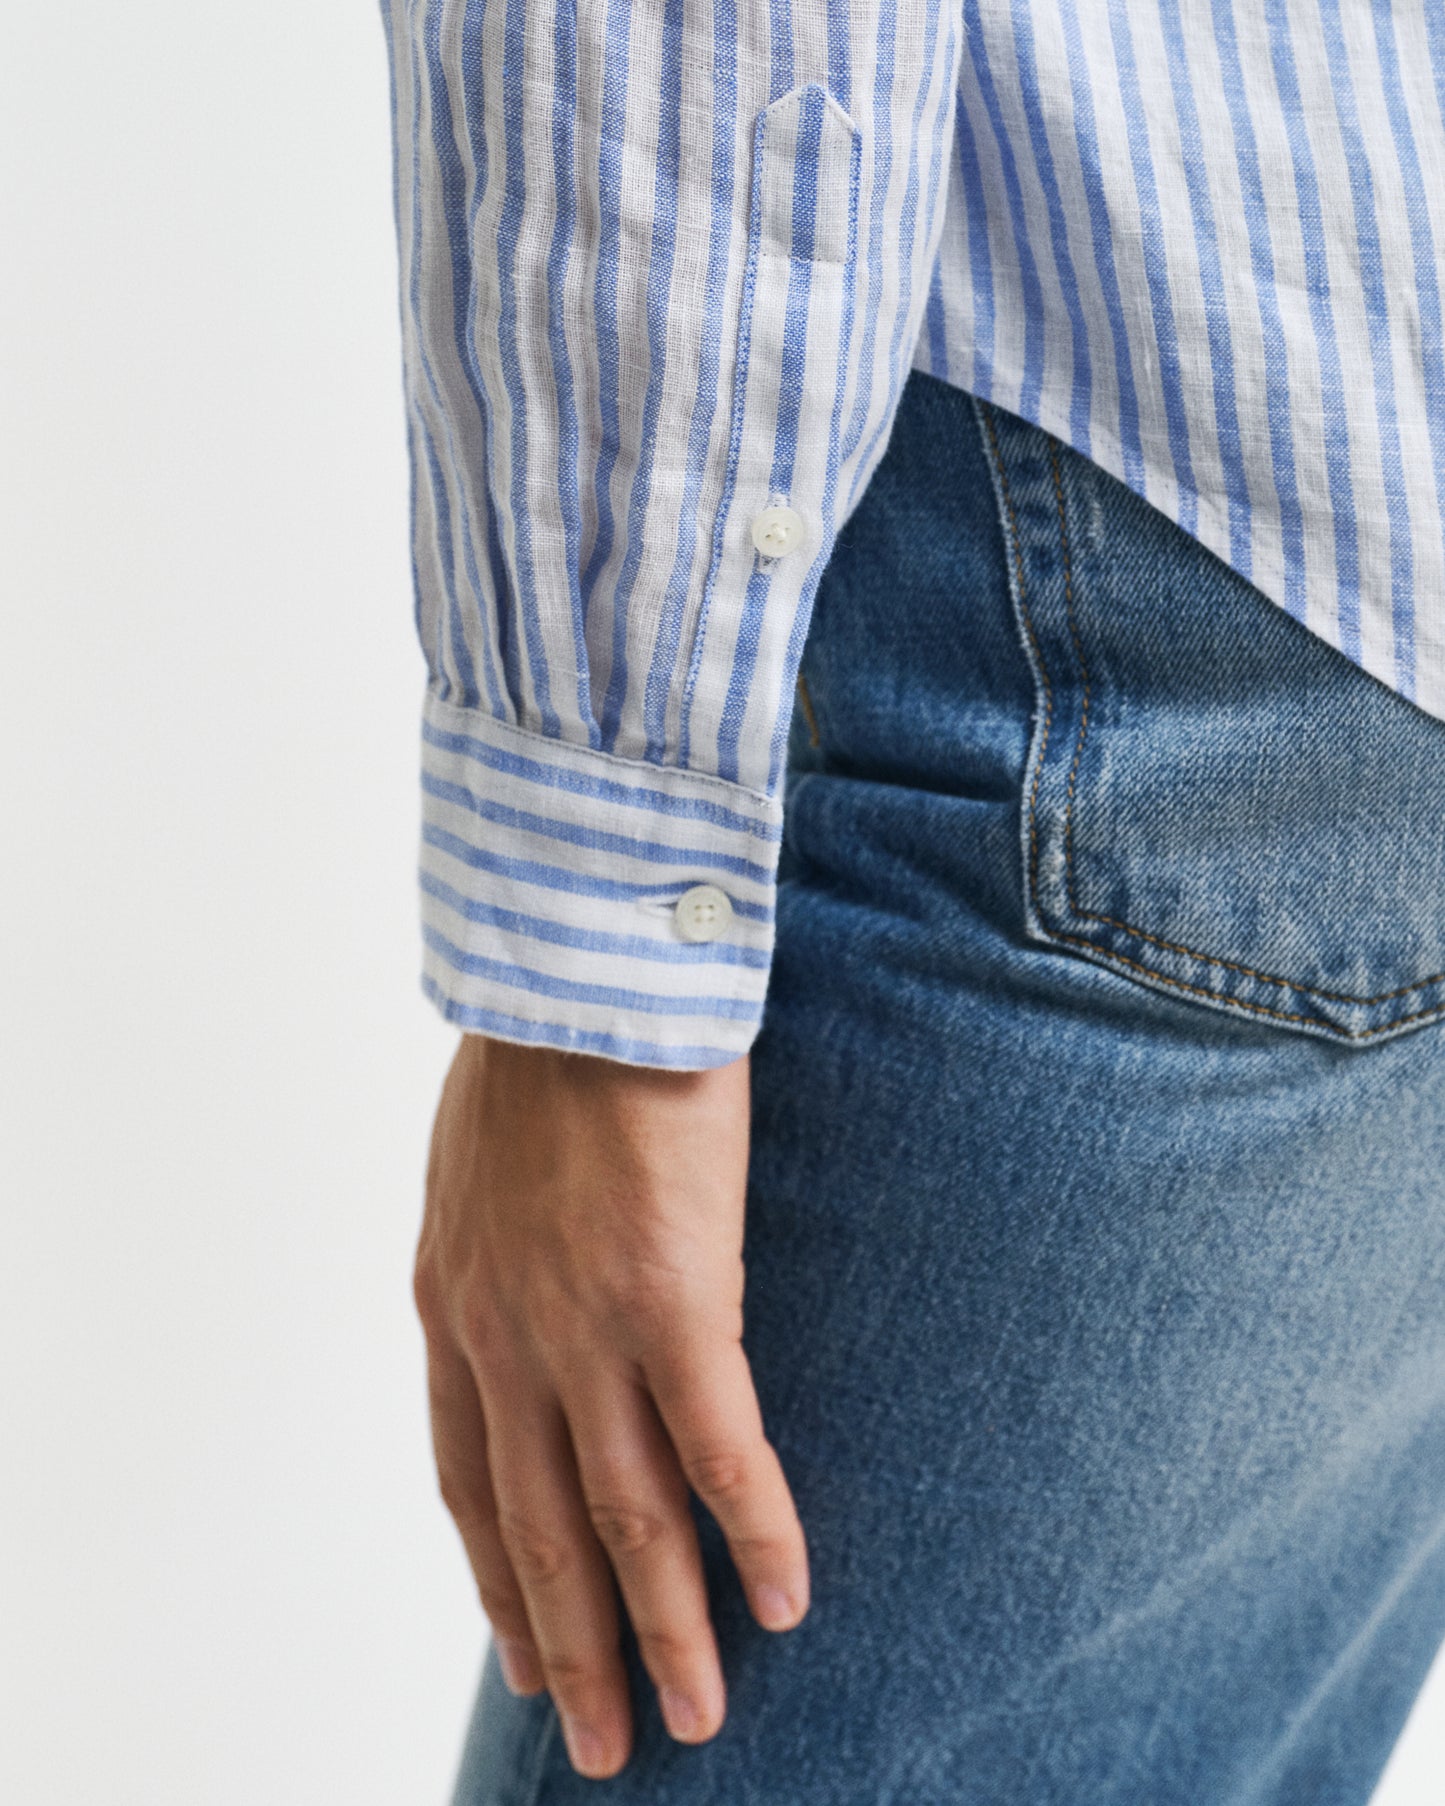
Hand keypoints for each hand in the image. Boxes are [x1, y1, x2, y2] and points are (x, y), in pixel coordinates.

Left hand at [413, 1034, 809, 1779]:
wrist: (580, 975)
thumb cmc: (539, 1051)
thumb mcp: (471, 1169)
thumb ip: (488, 1251)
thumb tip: (515, 1285)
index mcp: (455, 1311)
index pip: (468, 1485)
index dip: (497, 1583)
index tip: (519, 1654)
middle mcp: (510, 1344)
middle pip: (540, 1532)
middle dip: (572, 1649)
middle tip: (603, 1743)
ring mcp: (589, 1331)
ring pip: (626, 1517)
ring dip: (663, 1628)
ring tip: (698, 1716)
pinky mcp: (677, 1302)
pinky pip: (722, 1449)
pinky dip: (756, 1532)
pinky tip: (788, 1598)